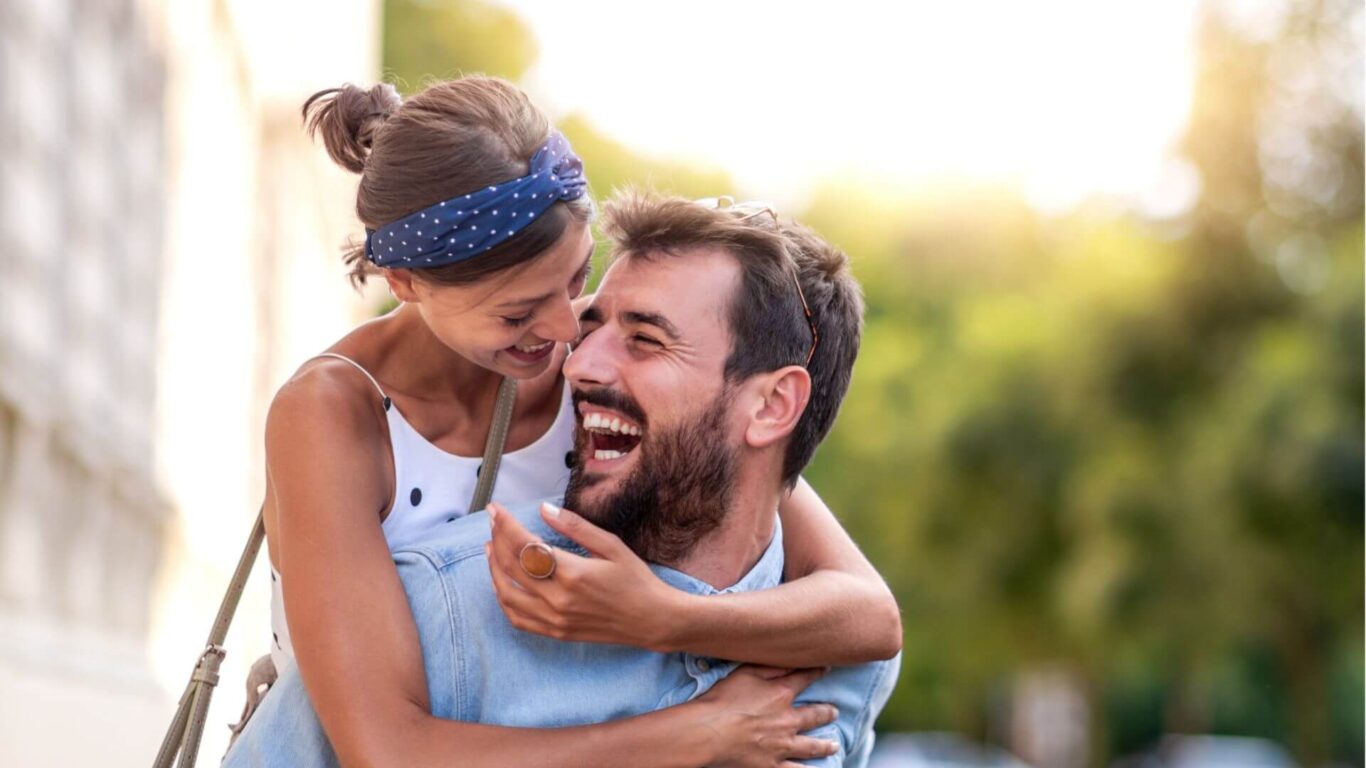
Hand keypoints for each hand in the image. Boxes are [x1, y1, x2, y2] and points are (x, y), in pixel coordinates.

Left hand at [485, 502, 679, 648]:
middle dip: (496, 540)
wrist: (652, 620)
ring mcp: (554, 620)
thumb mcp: (611, 545)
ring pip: (507, 594)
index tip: (496, 509)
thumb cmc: (636, 580)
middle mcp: (558, 599)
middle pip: (511, 566)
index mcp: (572, 573)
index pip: (524, 545)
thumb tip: (543, 509)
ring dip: (493, 569)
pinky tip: (502, 583)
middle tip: (492, 522)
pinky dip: (503, 599)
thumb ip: (575, 527)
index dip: (505, 525)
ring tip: (491, 549)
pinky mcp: (556, 633)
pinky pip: (517, 618)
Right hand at [694, 666, 840, 766]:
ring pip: (812, 746)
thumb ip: (770, 666)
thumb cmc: (723, 699)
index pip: (805, 679)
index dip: (817, 672)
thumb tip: (791, 659)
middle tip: (834, 712)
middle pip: (814, 715)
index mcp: (781, 694)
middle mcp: (788, 721)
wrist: (709, 732)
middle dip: (827, 712)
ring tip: (834, 745)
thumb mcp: (745, 672)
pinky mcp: (773, 766)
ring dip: (825, 745)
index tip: (827, 669)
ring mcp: (782, 746)